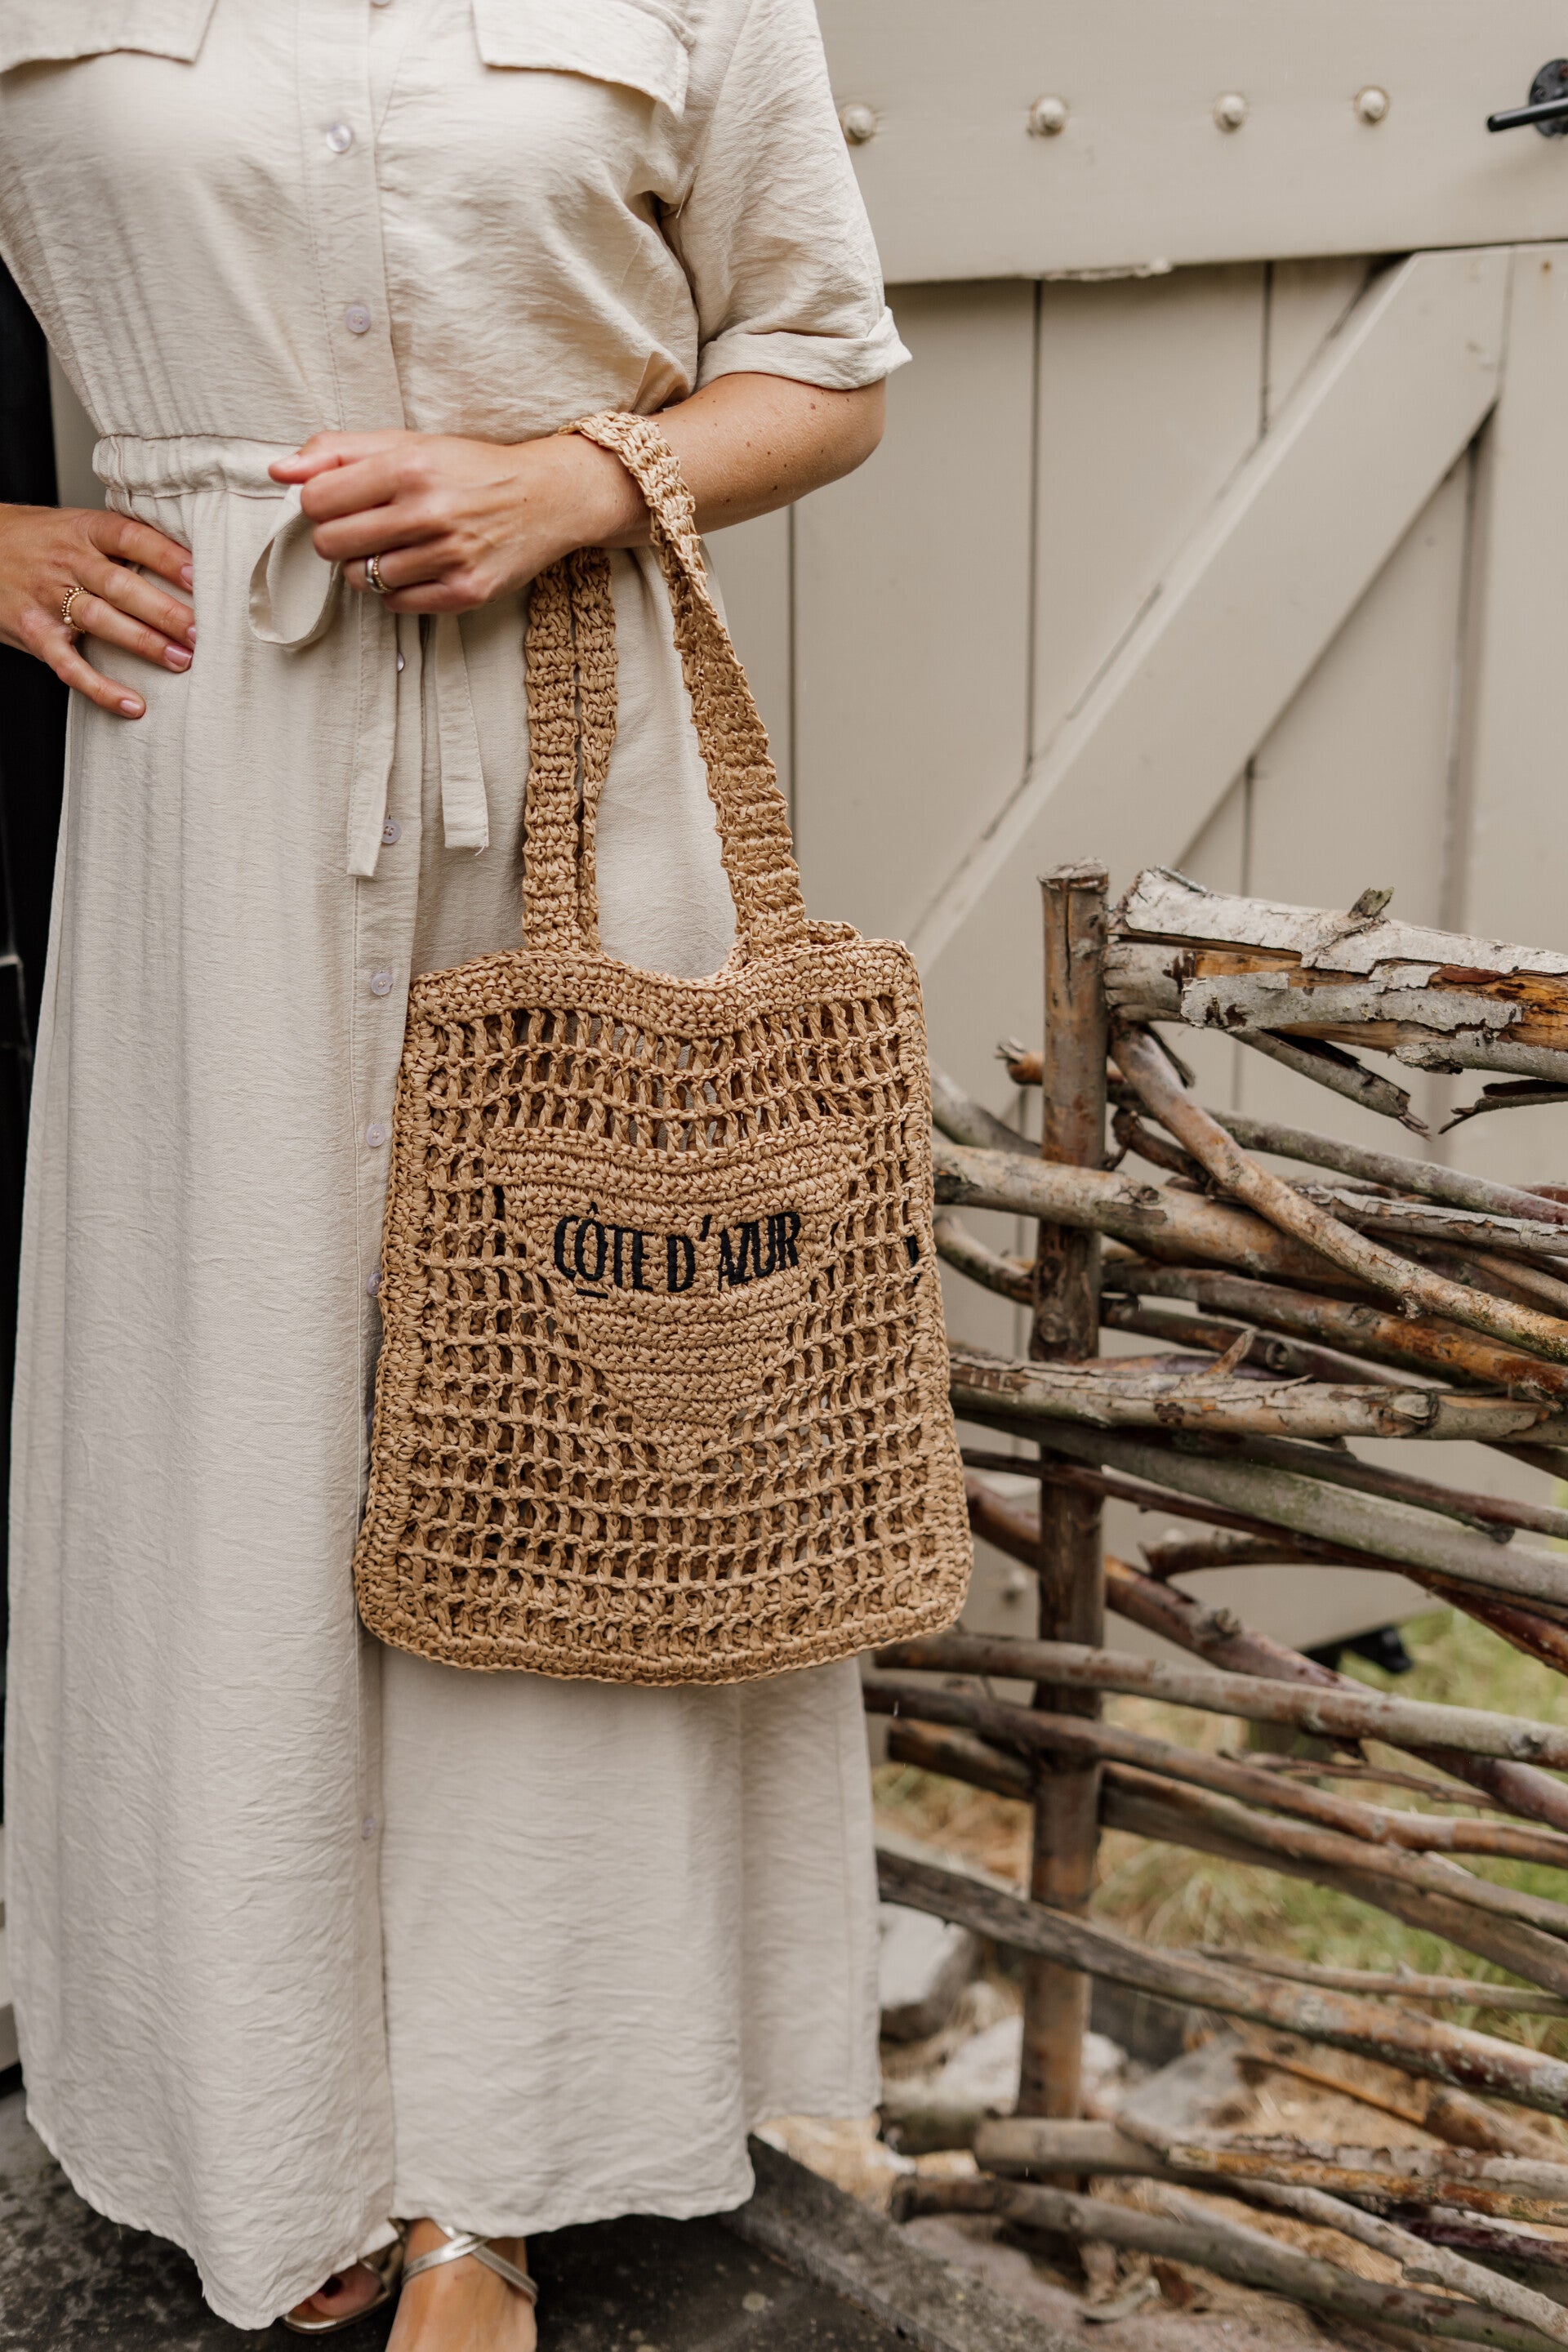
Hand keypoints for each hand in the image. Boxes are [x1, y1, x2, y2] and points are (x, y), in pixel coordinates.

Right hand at [0, 503, 194, 717]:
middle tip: (200, 631)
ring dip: (143, 643)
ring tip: (182, 660)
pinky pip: (70, 667)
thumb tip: (191, 560)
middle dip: (163, 610)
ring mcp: (48, 599)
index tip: (199, 576)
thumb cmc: (41, 541)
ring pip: (100, 621)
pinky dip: (101, 689)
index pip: (129, 537)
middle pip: (119, 585)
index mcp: (84, 530)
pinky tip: (133, 705)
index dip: (165, 556)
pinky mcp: (35, 634)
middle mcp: (67, 562)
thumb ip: (123, 543)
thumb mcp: (78, 526)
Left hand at [269, 429, 642, 614]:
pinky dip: (397, 590)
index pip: (317, 500)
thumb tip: (278, 469)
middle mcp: (428, 511)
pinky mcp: (465, 592)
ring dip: (368, 566)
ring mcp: (448, 556)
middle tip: (364, 528)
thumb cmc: (470, 468)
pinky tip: (418, 567)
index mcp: (407, 466)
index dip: (318, 505)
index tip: (340, 503)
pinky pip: (397, 604)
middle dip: (337, 539)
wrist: (547, 497)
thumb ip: (338, 451)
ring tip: (396, 547)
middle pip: (331, 545)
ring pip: (362, 579)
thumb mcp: (408, 444)